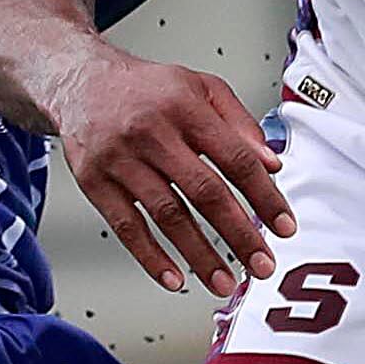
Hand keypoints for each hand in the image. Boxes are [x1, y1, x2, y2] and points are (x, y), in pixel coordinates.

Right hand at [43, 43, 291, 293]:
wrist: (80, 82)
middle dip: (238, 233)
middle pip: (203, 191)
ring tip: (224, 281)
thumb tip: (271, 164)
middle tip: (261, 264)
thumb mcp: (200, 87)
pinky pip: (126, 226)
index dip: (264, 195)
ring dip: (199, 254)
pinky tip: (173, 277)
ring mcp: (120, 159)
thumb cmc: (145, 89)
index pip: (235, 158)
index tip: (284, 225)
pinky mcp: (93, 181)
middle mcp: (151, 132)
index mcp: (184, 107)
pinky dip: (150, 257)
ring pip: (166, 215)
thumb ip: (239, 122)